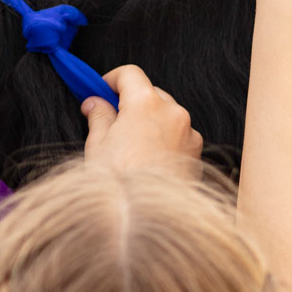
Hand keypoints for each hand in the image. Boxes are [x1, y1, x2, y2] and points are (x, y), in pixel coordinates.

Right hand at [83, 66, 203, 173]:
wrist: (144, 217)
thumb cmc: (119, 182)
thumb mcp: (98, 145)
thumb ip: (98, 117)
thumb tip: (94, 103)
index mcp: (146, 104)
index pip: (131, 74)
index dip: (112, 79)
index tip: (101, 89)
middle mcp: (174, 113)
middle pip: (151, 93)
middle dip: (131, 102)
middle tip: (111, 120)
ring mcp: (189, 133)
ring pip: (168, 115)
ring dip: (150, 121)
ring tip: (130, 146)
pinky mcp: (197, 154)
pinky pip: (179, 137)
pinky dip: (165, 140)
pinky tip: (148, 159)